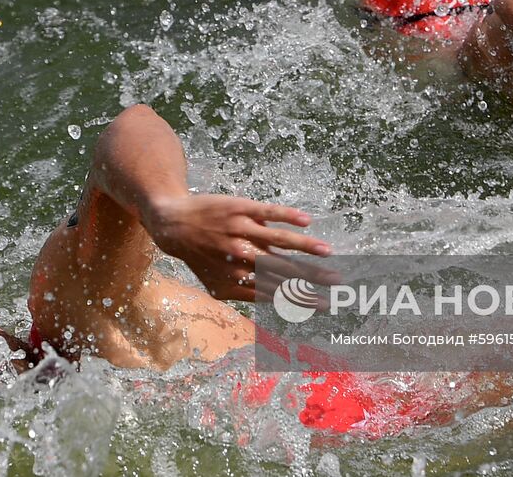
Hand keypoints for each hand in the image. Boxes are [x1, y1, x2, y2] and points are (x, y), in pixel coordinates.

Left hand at [142, 194, 335, 301]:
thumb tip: (277, 304)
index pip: (277, 291)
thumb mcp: (217, 285)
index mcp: (238, 279)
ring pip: (279, 240)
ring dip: (306, 248)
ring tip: (329, 253)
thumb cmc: (201, 257)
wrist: (173, 224)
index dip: (302, 299)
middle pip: (283, 270)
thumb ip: (246, 294)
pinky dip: (287, 216)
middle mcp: (241, 257)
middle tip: (339, 282)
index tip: (327, 304)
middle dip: (313, 278)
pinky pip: (268, 212)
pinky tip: (306, 220)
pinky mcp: (242, 209)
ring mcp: (241, 231)